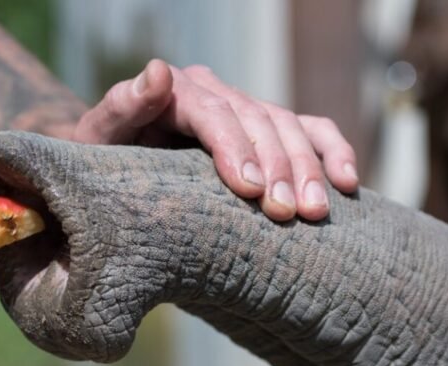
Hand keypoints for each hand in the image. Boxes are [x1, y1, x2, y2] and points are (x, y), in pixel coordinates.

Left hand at [72, 59, 358, 221]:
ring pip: (289, 127)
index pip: (214, 113)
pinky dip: (333, 152)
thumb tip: (158, 71)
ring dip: (308, 168)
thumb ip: (120, 107)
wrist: (120, 172)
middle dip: (277, 166)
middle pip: (258, 120)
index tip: (250, 190)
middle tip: (288, 213)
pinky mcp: (267, 131)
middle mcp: (216, 93)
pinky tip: (349, 183)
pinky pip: (311, 130)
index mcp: (176, 92)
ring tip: (316, 211)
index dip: (235, 148)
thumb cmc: (106, 161)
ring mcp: (246, 110)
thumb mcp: (98, 139)